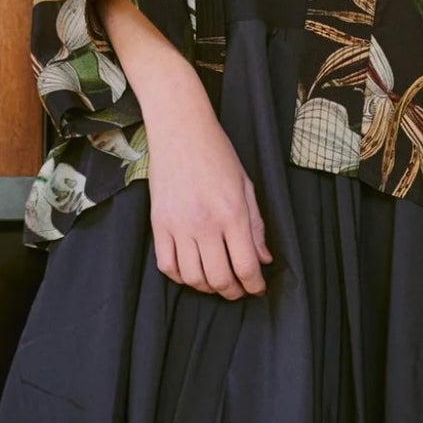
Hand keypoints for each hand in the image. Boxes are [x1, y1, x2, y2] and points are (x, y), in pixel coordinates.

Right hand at [144, 93, 273, 298]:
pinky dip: (179, 277)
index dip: (254, 285)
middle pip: (219, 279)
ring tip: (216, 281)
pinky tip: (190, 271)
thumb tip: (263, 260)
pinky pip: (166, 265)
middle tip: (238, 289)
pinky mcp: (158, 224)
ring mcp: (178, 225)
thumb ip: (256, 225)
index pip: (246, 266)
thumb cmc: (217, 153)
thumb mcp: (246, 185)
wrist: (180, 130)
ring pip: (192, 278)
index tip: (257, 289)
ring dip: (207, 287)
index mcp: (232, 213)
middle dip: (233, 292)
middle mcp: (204, 223)